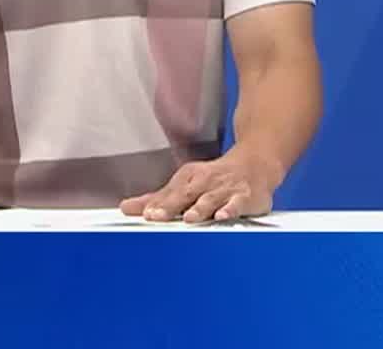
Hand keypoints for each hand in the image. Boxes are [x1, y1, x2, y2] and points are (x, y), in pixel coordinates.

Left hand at [120, 151, 276, 222]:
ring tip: (189, 218)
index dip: (157, 204)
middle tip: (156, 216)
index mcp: (190, 178)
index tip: (145, 214)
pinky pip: (238, 202)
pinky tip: (223, 215)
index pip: (170, 192)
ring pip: (211, 198)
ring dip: (200, 208)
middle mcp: (206, 182)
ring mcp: (226, 188)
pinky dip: (231, 208)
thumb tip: (126, 208)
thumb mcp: (187, 183)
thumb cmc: (217, 178)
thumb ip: (158, 199)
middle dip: (172, 205)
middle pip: (186, 194)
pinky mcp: (245, 196)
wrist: (256, 164)